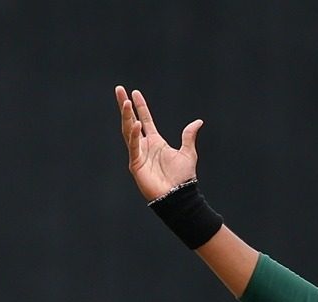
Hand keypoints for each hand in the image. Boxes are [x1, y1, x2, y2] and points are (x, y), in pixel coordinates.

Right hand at [115, 85, 203, 201]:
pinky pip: (134, 147)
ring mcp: (138, 154)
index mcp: (155, 142)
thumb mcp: (188, 152)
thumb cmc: (183, 177)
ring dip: (126, 117)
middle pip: (131, 121)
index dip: (140, 107)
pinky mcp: (136, 164)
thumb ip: (189, 136)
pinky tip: (135, 124)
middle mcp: (144, 146)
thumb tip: (198, 122)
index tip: (134, 92)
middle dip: (125, 106)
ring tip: (125, 102)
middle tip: (119, 89)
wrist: (179, 196)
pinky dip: (134, 136)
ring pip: (129, 132)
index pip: (145, 120)